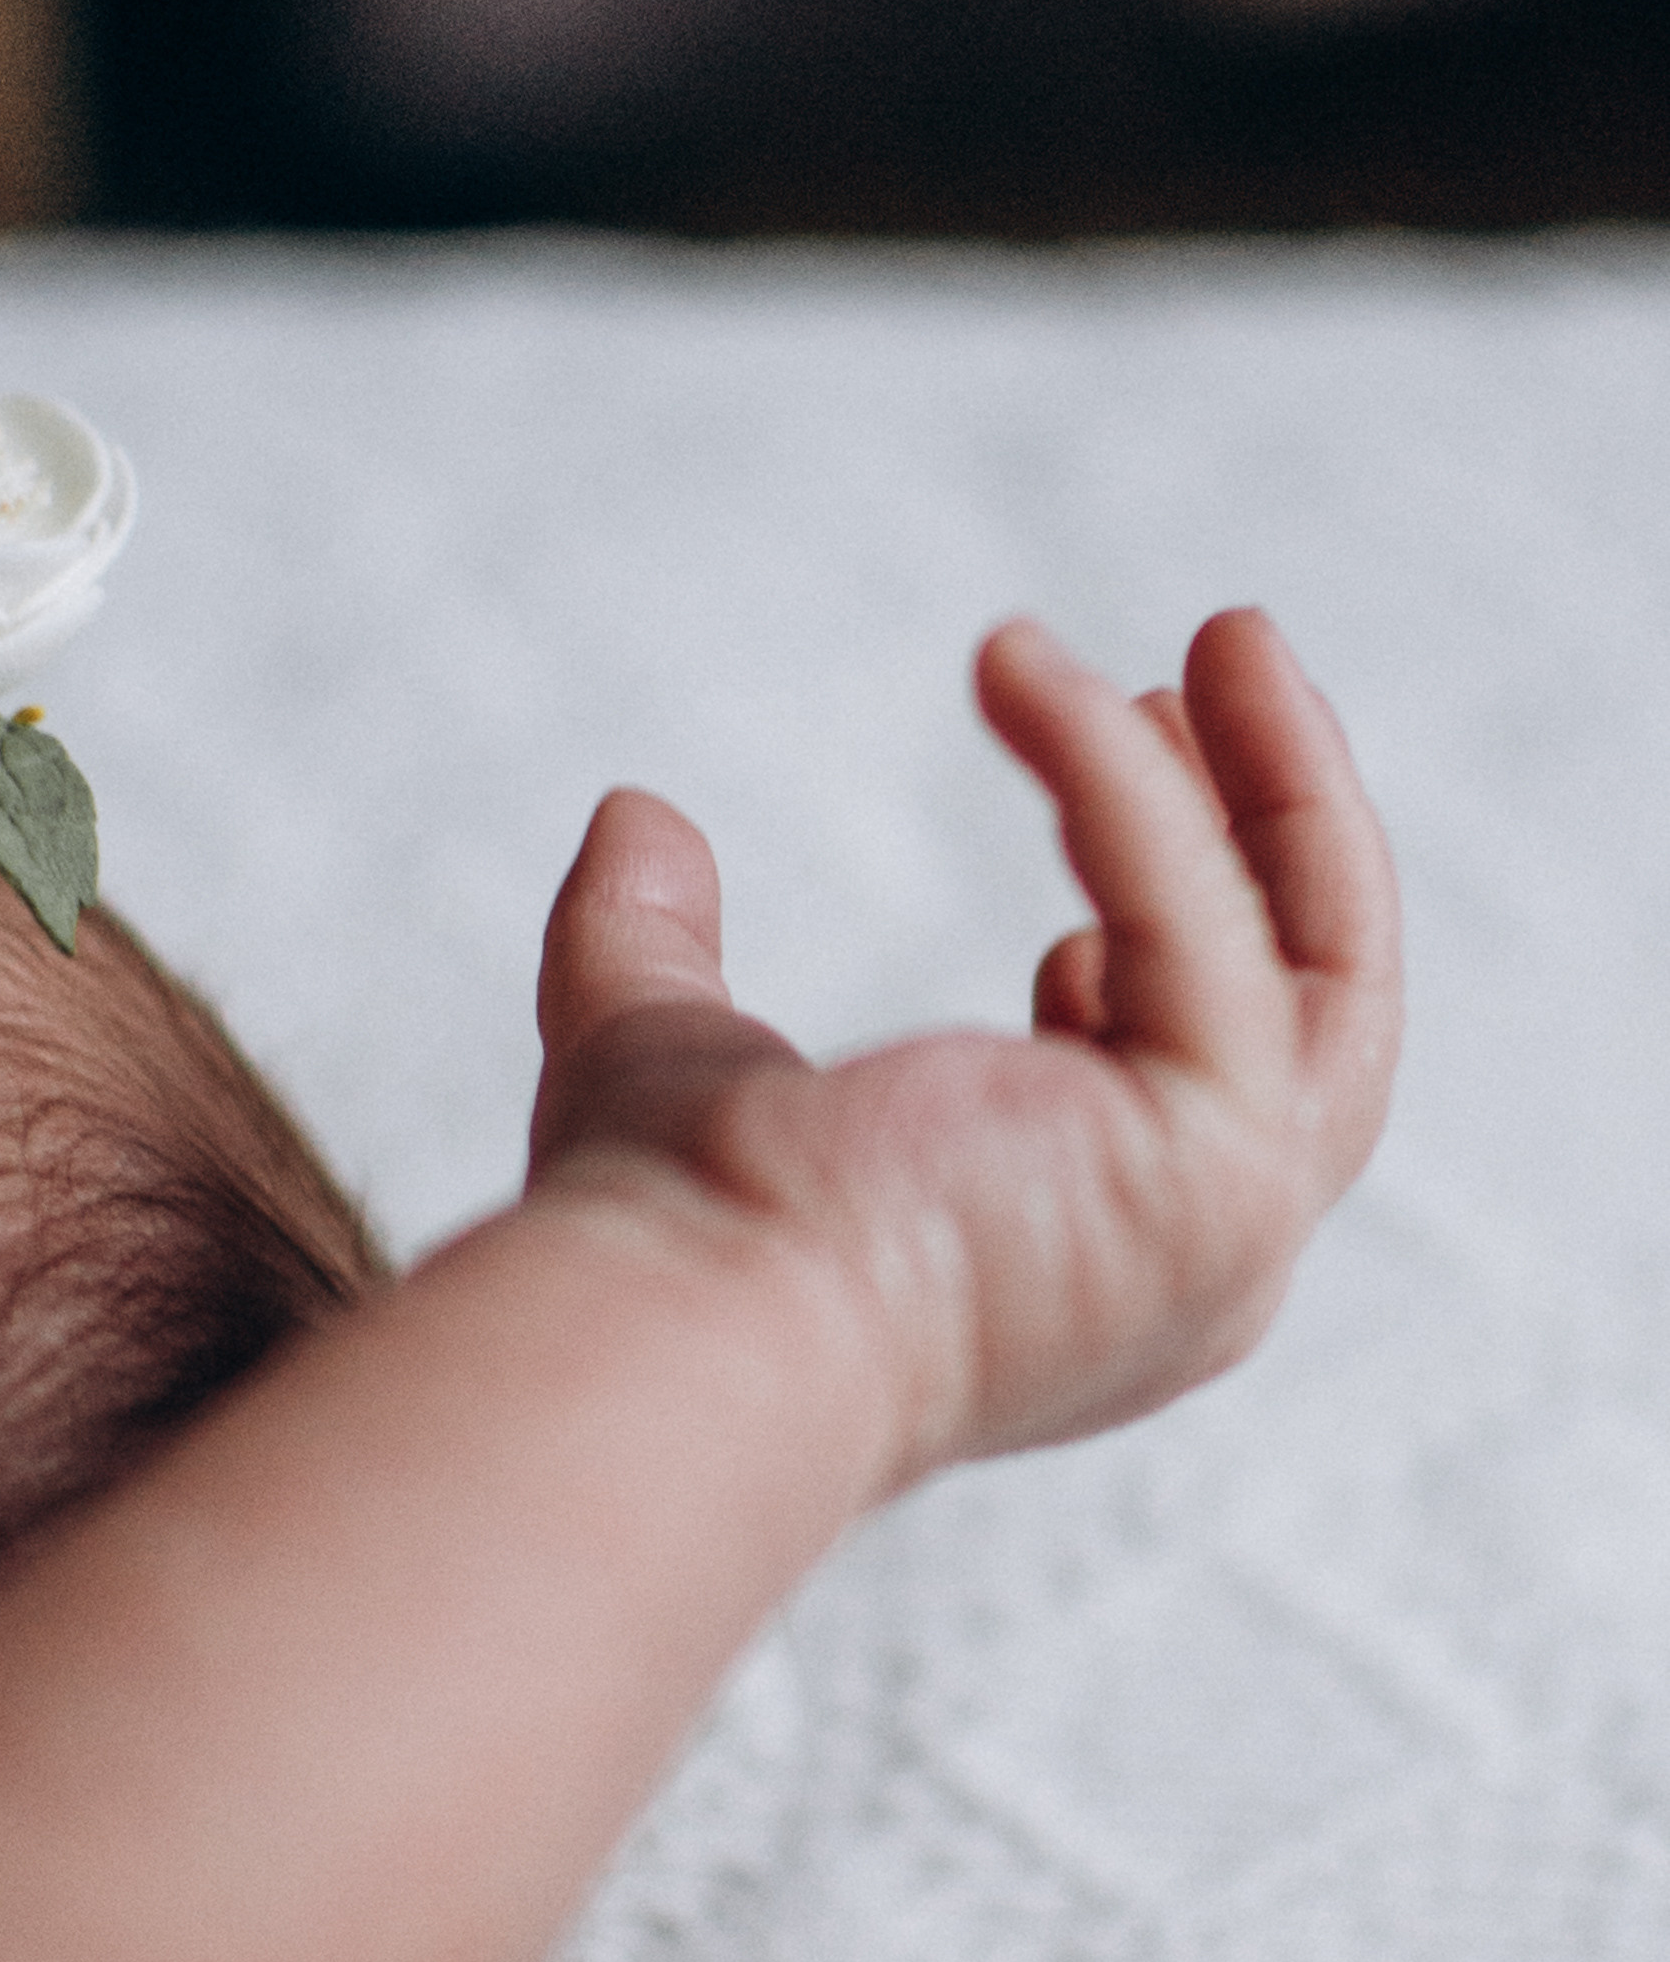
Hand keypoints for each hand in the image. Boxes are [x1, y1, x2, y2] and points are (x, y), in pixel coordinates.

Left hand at [530, 607, 1399, 1495]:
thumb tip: (635, 817)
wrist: (675, 1326)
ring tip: (1219, 635)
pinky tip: (1018, 674)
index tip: (1118, 757)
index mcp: (1089, 1273)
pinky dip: (1119, 787)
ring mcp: (1223, 1239)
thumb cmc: (673, 1244)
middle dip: (1285, 824)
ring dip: (1286, 789)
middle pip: (1320, 1018)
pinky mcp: (1218, 1178)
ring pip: (1326, 976)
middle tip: (1224, 650)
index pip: (1209, 1074)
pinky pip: (1200, 928)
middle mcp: (1187, 1280)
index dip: (1178, 910)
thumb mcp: (665, 1056)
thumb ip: (654, 947)